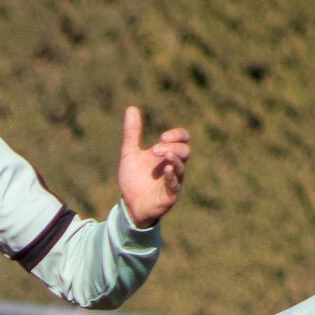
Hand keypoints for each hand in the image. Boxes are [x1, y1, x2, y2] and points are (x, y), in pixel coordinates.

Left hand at [118, 106, 191, 227]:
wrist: (129, 205)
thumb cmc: (133, 179)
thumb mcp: (130, 153)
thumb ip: (132, 133)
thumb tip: (132, 108)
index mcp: (167, 154)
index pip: (182, 139)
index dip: (177, 135)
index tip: (163, 137)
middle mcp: (173, 166)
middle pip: (185, 151)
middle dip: (173, 146)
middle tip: (156, 147)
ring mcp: (173, 181)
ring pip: (181, 167)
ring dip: (173, 158)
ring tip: (161, 153)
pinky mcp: (169, 196)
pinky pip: (175, 185)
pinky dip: (172, 177)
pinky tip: (166, 170)